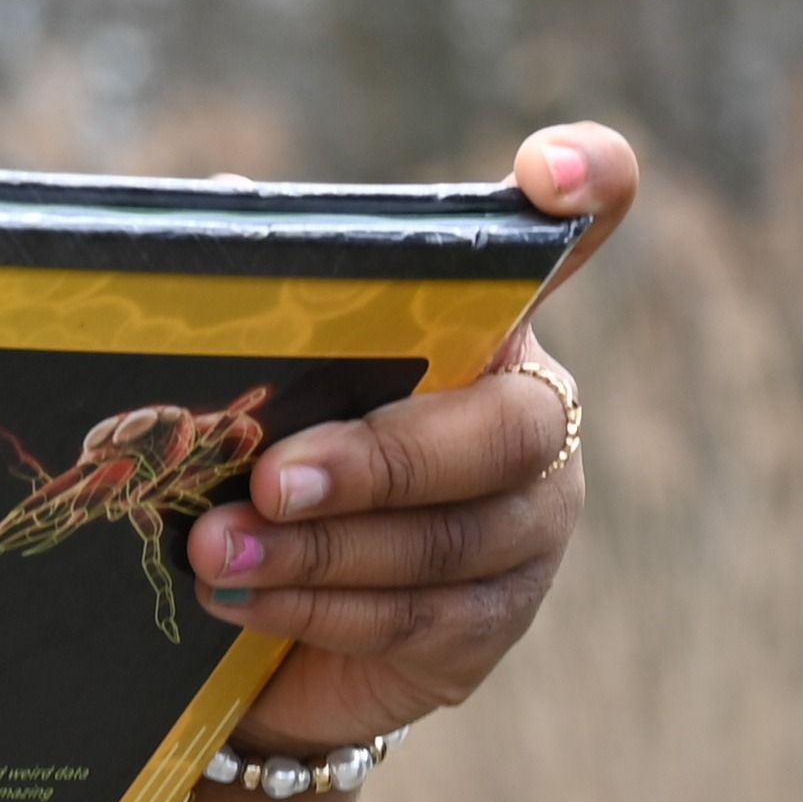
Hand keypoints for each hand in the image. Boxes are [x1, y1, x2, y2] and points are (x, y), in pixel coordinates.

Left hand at [190, 123, 632, 750]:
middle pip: (503, 430)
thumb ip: (260, 294)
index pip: (568, 237)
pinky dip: (319, 609)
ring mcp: (530, 526)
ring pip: (450, 539)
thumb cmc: (272, 462)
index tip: (547, 174)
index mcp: (483, 322)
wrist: (271, 627)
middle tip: (270, 481)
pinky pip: (420, 618)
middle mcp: (531, 415)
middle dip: (380, 460)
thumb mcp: (255, 373)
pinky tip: (237, 596)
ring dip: (320, 549)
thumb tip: (225, 195)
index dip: (590, 187)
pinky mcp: (495, 622)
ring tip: (212, 548)